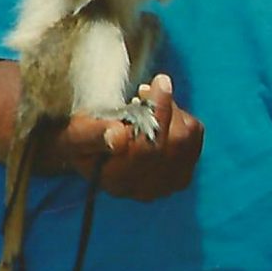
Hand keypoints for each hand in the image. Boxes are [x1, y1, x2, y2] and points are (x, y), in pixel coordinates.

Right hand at [50, 74, 203, 201]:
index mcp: (116, 180)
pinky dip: (181, 118)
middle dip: (165, 107)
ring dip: (172, 112)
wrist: (89, 152)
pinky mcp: (181, 174)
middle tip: (151, 86)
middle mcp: (143, 189)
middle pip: (173, 144)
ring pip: (186, 138)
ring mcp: (165, 185)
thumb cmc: (81, 138)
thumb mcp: (77, 134)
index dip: (158, 112)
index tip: (159, 81)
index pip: (148, 149)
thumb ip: (94, 135)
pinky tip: (162, 116)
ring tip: (150, 103)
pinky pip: (194, 137)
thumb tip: (118, 137)